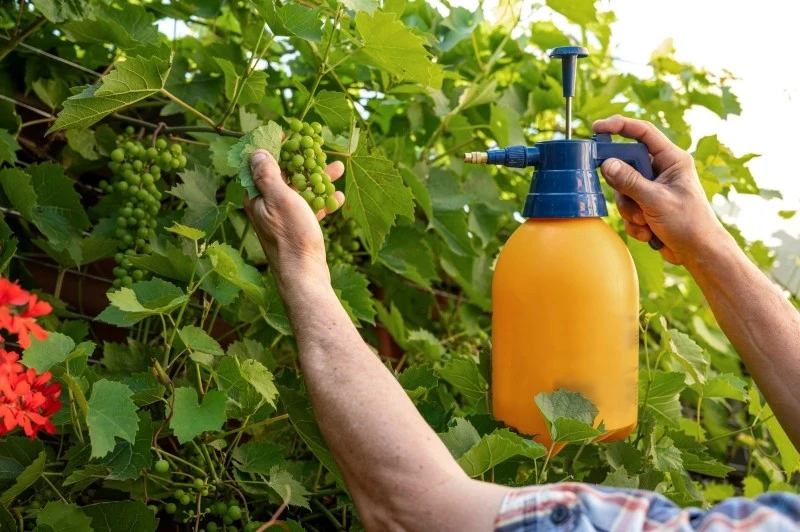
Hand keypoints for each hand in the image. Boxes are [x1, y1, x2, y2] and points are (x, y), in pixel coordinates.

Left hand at [243, 150, 344, 285]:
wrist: (304, 275)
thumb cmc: (291, 236)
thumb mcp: (280, 199)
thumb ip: (268, 175)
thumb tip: (258, 153)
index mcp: (256, 197)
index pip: (262, 164)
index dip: (275, 147)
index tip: (292, 134)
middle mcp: (266, 207)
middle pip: (284, 176)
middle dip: (303, 162)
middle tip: (319, 148)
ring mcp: (282, 219)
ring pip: (300, 192)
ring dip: (318, 180)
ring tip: (339, 168)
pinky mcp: (296, 230)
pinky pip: (309, 209)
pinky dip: (322, 202)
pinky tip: (339, 197)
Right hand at [592, 115, 728, 265]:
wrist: (699, 254)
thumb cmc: (689, 223)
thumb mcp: (655, 200)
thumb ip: (629, 181)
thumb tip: (606, 164)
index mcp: (672, 159)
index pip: (642, 133)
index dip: (619, 126)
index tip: (597, 128)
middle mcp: (662, 171)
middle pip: (626, 166)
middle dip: (624, 189)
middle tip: (629, 199)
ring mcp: (654, 189)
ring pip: (623, 191)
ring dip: (629, 210)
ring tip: (646, 221)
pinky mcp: (648, 206)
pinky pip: (628, 208)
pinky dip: (634, 222)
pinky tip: (649, 231)